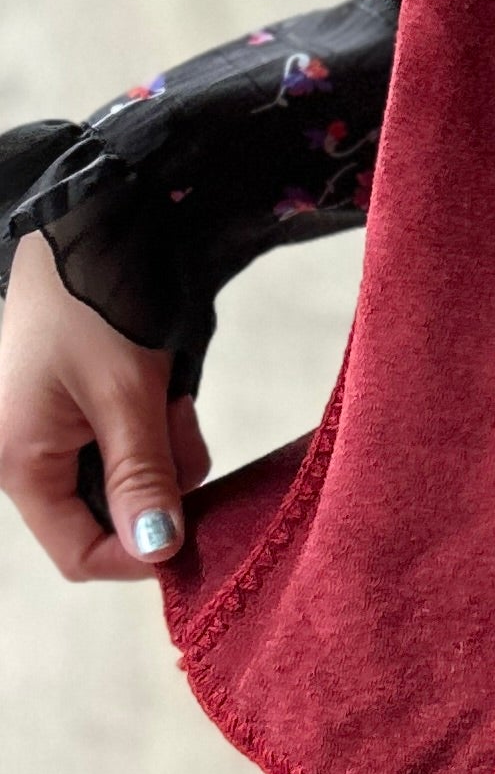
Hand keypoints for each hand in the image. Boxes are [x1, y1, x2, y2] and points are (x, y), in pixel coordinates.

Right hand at [0, 230, 206, 578]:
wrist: (93, 219)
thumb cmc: (98, 299)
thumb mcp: (127, 393)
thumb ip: (143, 476)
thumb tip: (157, 551)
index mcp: (20, 463)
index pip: (78, 552)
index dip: (139, 554)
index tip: (196, 527)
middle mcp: (29, 454)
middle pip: (107, 516)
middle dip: (159, 485)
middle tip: (179, 423)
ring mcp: (55, 430)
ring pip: (128, 480)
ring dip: (163, 449)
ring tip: (170, 395)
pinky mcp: (81, 406)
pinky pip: (128, 444)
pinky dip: (155, 426)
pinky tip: (164, 386)